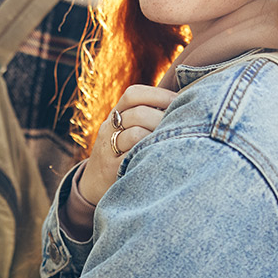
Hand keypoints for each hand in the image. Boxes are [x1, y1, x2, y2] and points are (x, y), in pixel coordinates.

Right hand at [78, 85, 177, 205]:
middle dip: (163, 118)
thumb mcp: (126, 130)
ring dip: (158, 136)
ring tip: (173, 141)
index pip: (133, 94)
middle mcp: (109, 128)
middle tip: (181, 124)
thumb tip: (184, 101)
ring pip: (136, 134)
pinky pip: (133, 157)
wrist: (93, 183)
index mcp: (115, 115)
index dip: (158, 94)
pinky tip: (162, 155)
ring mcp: (109, 149)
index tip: (178, 100)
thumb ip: (147, 115)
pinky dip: (149, 154)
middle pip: (138, 114)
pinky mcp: (112, 169)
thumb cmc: (121, 152)